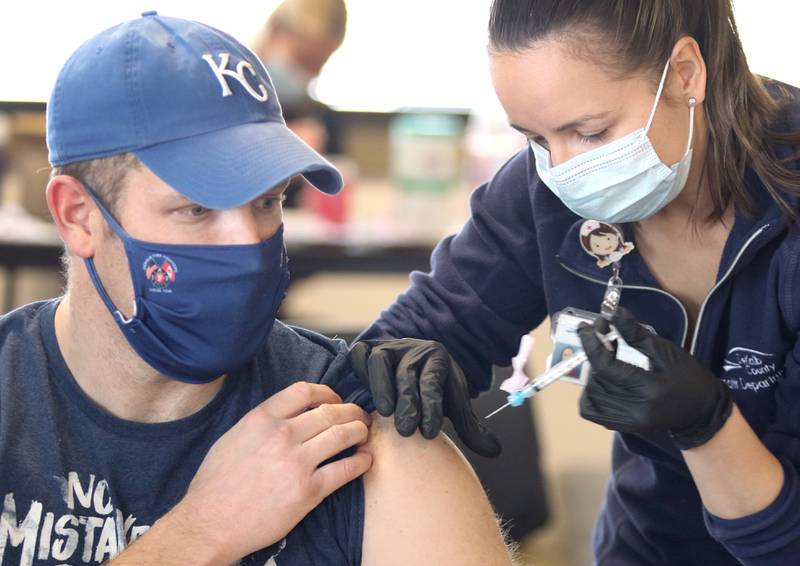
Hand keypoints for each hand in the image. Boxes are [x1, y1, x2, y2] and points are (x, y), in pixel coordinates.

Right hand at [172, 383, 371, 562]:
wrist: (210, 523)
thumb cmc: (216, 484)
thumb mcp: (233, 437)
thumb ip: (262, 423)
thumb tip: (289, 415)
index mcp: (262, 419)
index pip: (304, 391)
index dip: (328, 392)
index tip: (335, 400)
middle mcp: (282, 435)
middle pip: (330, 411)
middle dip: (351, 411)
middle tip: (359, 416)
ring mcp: (297, 462)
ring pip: (343, 434)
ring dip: (360, 430)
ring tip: (365, 433)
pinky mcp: (309, 491)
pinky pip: (345, 469)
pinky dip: (361, 462)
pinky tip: (365, 460)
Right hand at [350, 338, 500, 457]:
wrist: (414, 368)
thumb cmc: (434, 393)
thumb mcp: (454, 406)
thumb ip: (471, 429)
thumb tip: (495, 451)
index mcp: (438, 358)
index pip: (434, 380)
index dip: (432, 406)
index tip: (431, 433)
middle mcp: (412, 349)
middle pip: (407, 374)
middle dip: (408, 403)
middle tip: (408, 432)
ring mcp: (388, 347)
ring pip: (381, 361)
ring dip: (382, 388)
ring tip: (385, 414)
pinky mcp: (367, 349)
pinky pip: (361, 355)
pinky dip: (361, 372)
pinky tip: (364, 397)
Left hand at [576, 308, 732, 449]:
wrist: (702, 412)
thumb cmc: (689, 378)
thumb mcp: (666, 351)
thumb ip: (636, 334)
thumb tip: (613, 312)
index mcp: (649, 389)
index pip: (605, 366)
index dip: (591, 344)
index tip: (585, 326)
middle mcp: (634, 410)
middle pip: (596, 379)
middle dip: (595, 354)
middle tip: (604, 337)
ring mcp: (626, 422)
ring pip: (590, 394)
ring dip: (594, 372)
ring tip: (609, 359)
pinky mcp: (621, 426)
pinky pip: (590, 410)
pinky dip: (590, 392)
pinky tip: (604, 379)